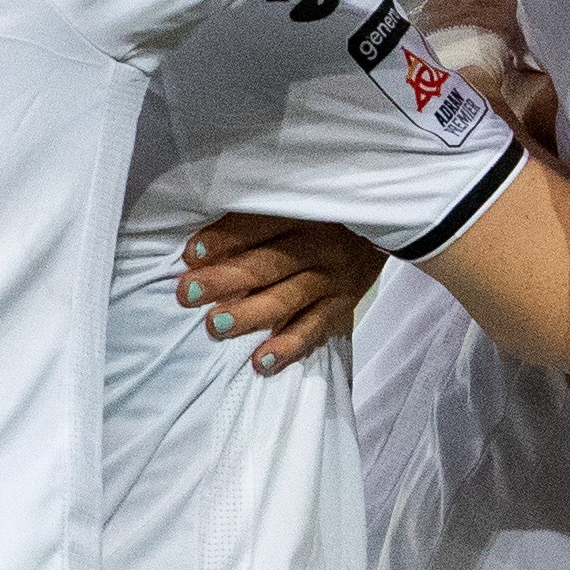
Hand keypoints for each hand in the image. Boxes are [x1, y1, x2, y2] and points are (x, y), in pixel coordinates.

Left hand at [176, 213, 386, 374]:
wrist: (381, 232)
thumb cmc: (323, 219)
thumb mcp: (299, 206)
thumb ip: (257, 221)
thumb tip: (199, 248)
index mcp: (302, 214)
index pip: (259, 226)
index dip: (225, 239)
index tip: (190, 254)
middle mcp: (317, 246)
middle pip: (268, 263)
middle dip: (226, 279)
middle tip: (188, 293)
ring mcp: (331, 279)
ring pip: (287, 299)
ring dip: (250, 314)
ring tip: (215, 326)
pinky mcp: (341, 307)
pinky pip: (313, 330)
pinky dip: (287, 347)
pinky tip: (261, 362)